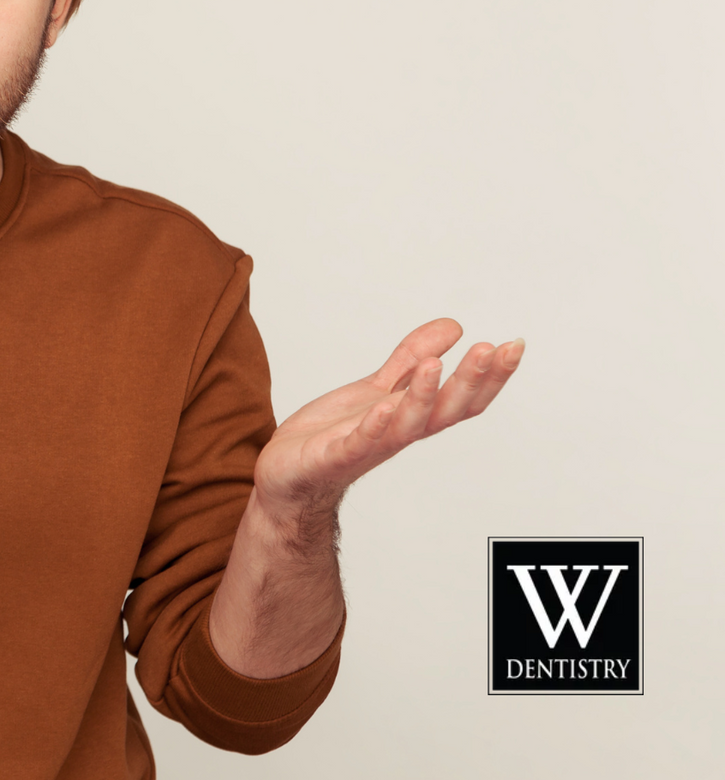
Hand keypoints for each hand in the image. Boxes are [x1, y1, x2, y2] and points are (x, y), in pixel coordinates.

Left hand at [252, 318, 523, 519]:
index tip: (514, 345)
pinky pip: (358, 443)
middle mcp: (399, 433)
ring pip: (406, 425)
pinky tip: (383, 408)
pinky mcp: (335, 456)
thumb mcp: (377, 387)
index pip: (462, 398)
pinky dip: (373, 427)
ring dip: (422, 397)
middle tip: (489, 349)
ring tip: (435, 365)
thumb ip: (411, 358)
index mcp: (412, 416)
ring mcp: (369, 445)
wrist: (288, 475)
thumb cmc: (334, 433)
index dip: (490, 376)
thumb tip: (454, 326)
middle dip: (470, 381)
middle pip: (445, 410)